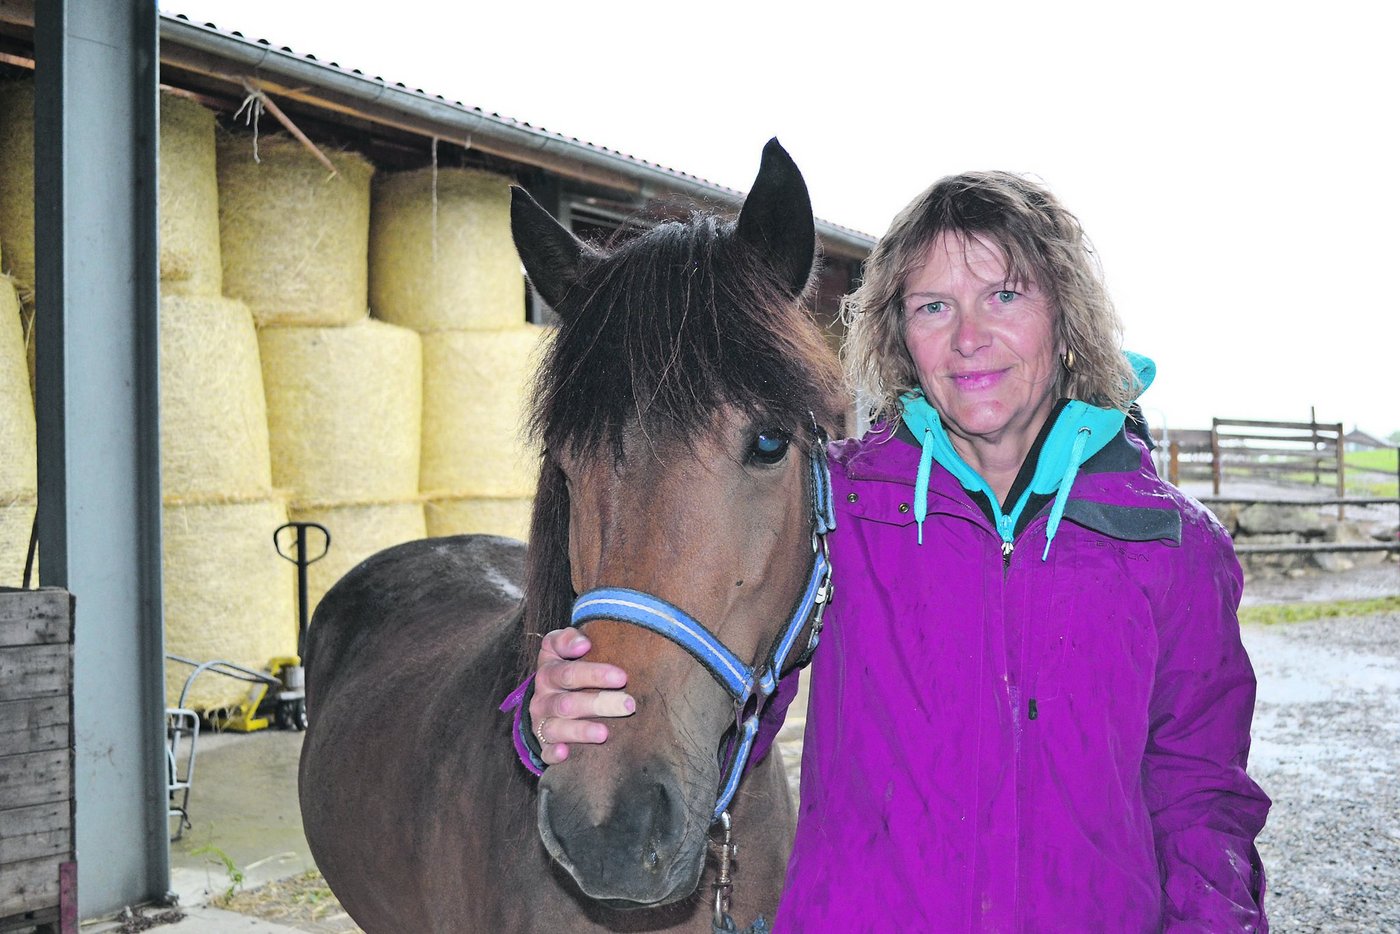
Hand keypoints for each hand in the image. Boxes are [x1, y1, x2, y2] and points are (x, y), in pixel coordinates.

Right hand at [529, 627, 633, 764]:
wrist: (545, 697)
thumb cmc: (565, 669)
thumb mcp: (560, 648)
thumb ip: (568, 639)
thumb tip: (584, 643)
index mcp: (549, 672)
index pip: (568, 672)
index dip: (594, 673)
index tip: (622, 676)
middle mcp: (543, 698)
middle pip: (568, 703)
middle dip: (599, 703)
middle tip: (629, 705)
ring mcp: (542, 723)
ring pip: (558, 728)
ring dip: (581, 731)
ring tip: (605, 733)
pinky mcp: (543, 744)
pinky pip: (545, 751)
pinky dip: (553, 754)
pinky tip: (566, 754)